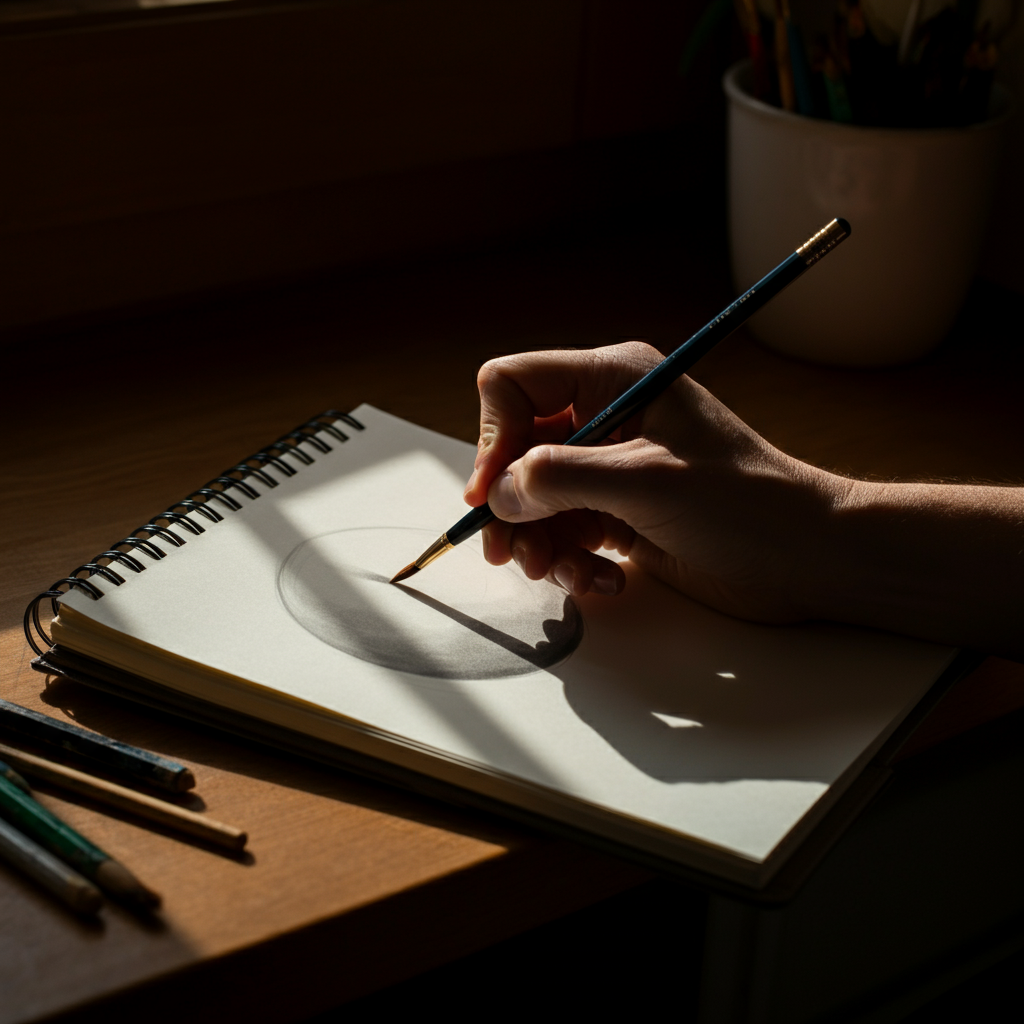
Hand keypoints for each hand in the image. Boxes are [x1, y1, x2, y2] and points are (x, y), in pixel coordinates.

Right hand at [462, 342, 849, 622]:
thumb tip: (499, 493)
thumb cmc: (745, 503)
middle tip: (511, 553)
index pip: (515, 386)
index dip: (494, 438)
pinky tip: (603, 580)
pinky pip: (565, 531)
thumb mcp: (647, 482)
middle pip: (516, 450)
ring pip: (535, 499)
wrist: (805, 557)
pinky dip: (571, 561)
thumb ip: (562, 479)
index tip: (493, 497)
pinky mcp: (619, 511)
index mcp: (613, 380)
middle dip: (511, 505)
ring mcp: (611, 467)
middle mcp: (605, 417)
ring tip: (561, 573)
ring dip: (538, 542)